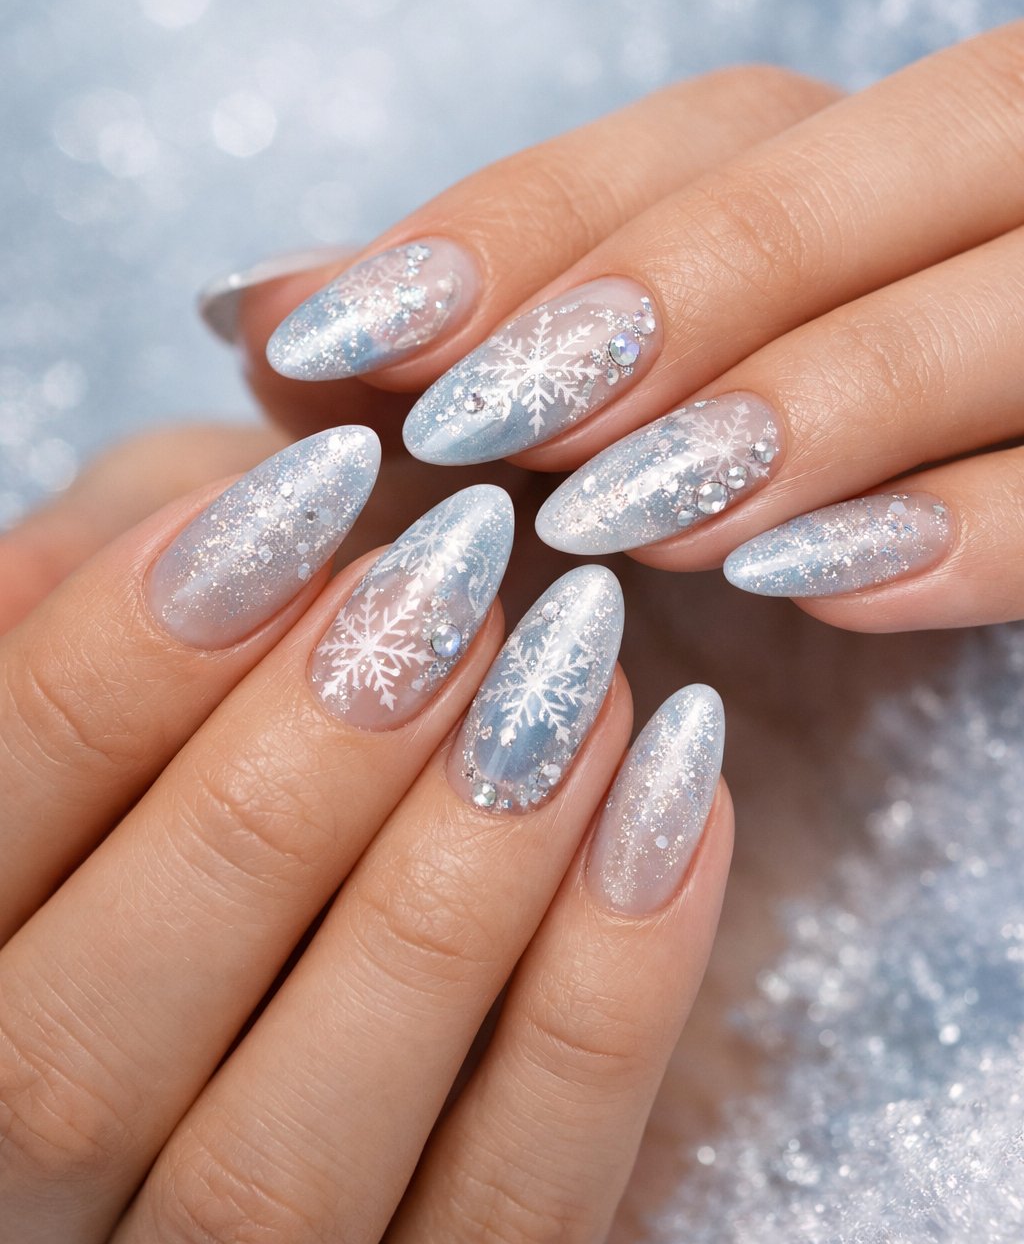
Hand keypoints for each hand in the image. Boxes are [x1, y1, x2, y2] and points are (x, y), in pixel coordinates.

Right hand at [0, 425, 730, 1242]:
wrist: (292, 882)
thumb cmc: (186, 738)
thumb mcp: (106, 625)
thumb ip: (94, 583)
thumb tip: (202, 539)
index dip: (131, 651)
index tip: (317, 484)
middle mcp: (16, 1172)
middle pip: (88, 1048)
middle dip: (291, 784)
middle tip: (455, 575)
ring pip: (282, 1169)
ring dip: (456, 890)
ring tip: (578, 665)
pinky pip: (509, 1213)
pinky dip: (610, 1000)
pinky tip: (680, 782)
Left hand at [216, 26, 1023, 631]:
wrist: (971, 534)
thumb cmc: (769, 463)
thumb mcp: (616, 387)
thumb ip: (467, 331)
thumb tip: (242, 302)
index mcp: (881, 154)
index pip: (724, 128)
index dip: (530, 217)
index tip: (336, 326)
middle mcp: (1000, 192)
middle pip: (874, 164)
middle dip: (674, 285)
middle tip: (478, 421)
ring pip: (1010, 306)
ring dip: (811, 399)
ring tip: (619, 517)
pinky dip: (974, 532)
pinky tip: (815, 586)